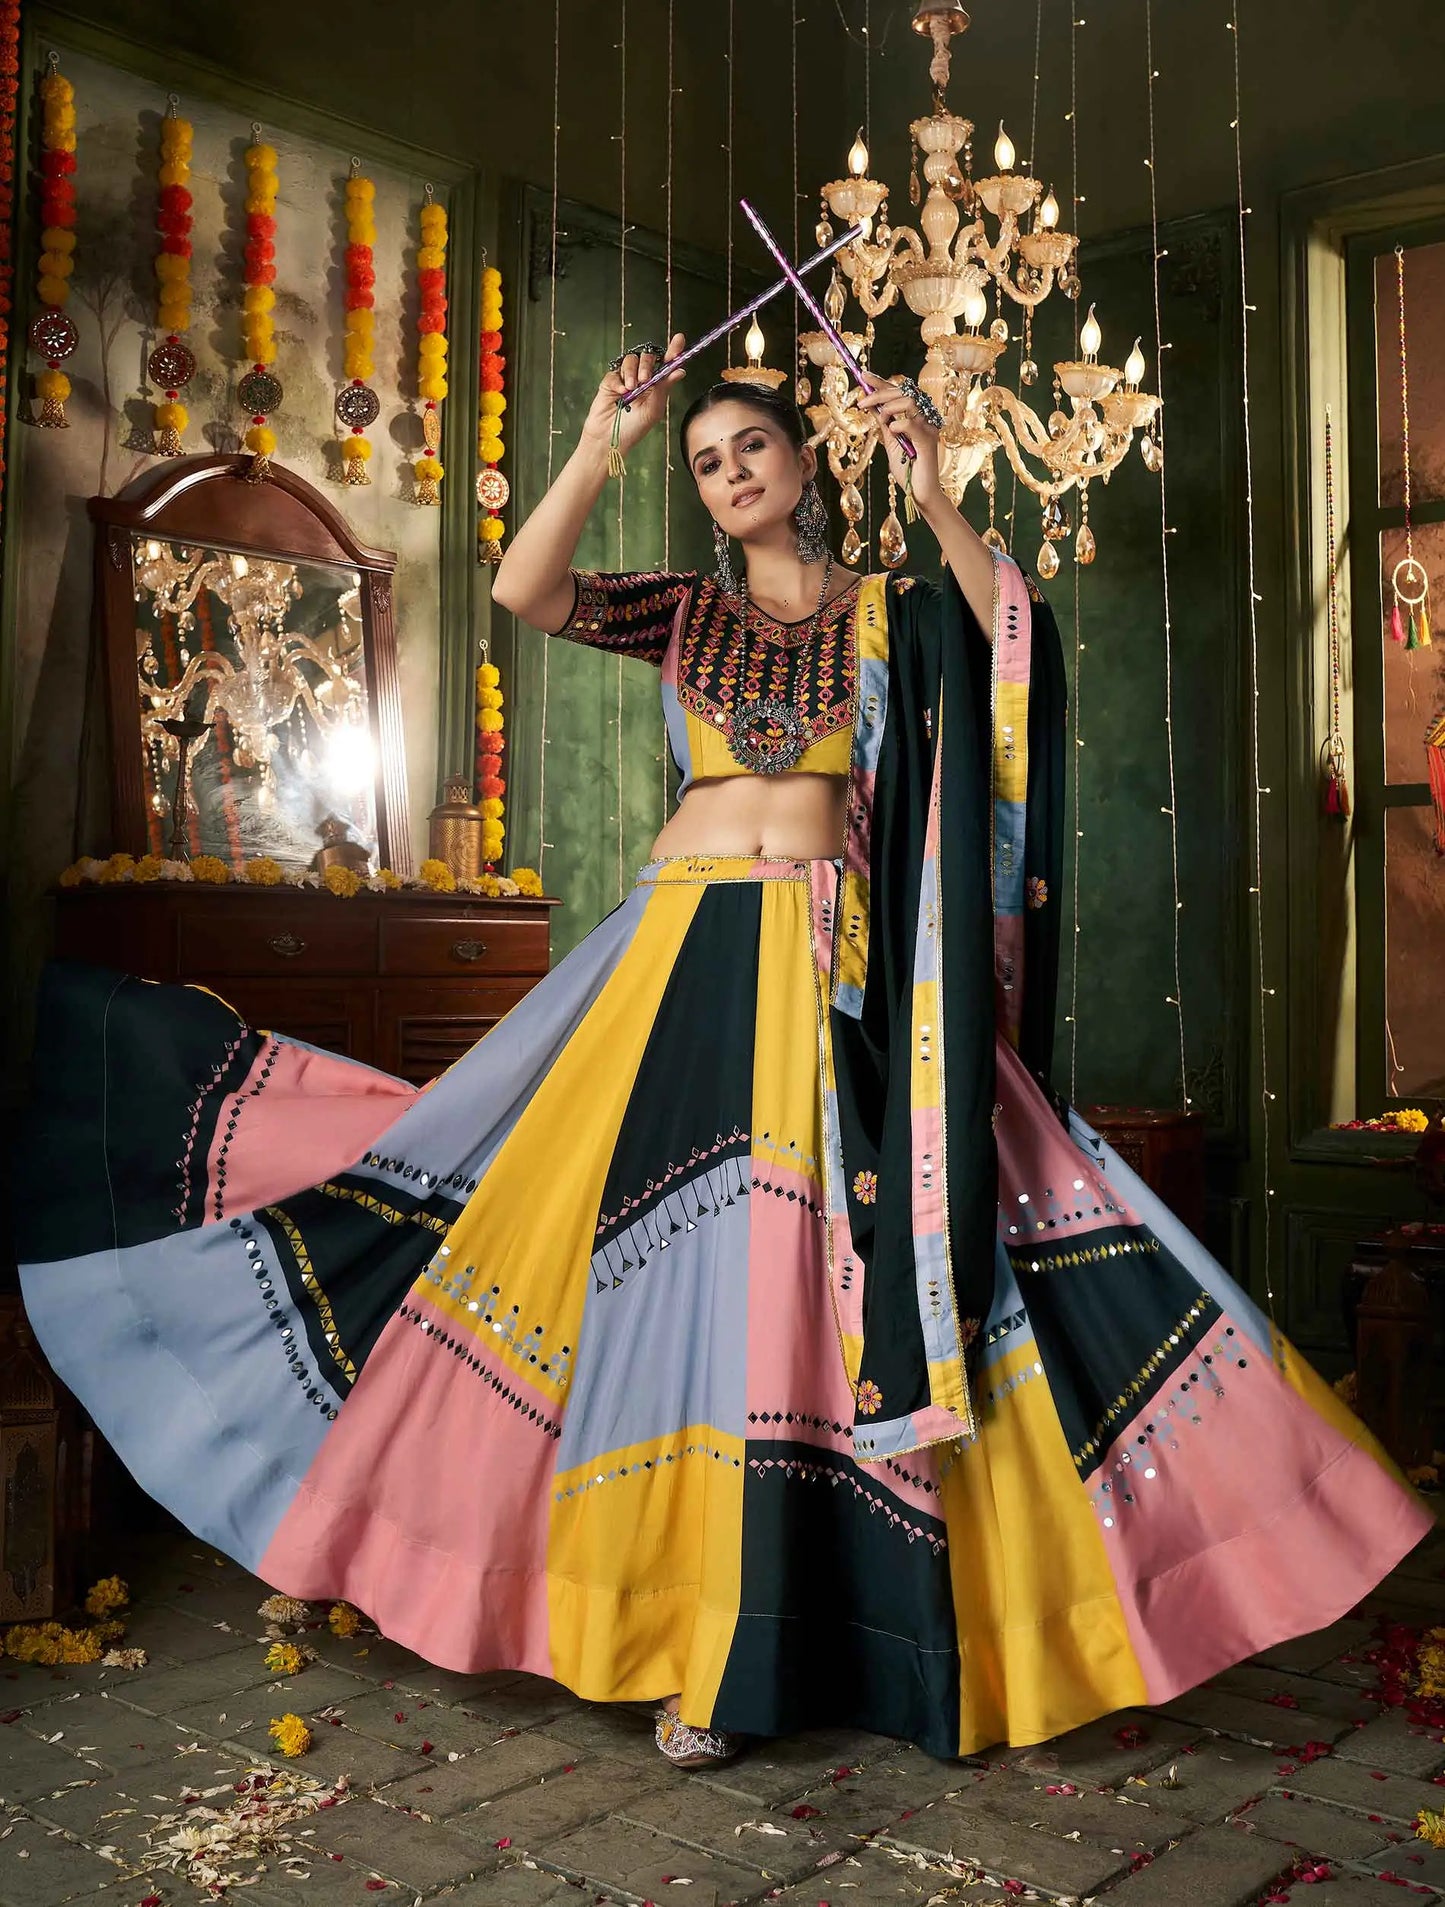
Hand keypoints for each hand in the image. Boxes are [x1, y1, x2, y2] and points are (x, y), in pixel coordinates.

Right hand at [580, 331, 686, 458]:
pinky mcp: (610, 382)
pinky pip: (615, 371)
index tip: (679, 338)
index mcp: (656, 386)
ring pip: (631, 360)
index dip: (673, 350)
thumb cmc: (634, 429)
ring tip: (630, 389)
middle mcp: (642, 379)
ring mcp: (625, 379)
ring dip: (632, 372)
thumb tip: (680, 370)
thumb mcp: (654, 409)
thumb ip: (664, 388)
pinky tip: (620, 392)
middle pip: (647, 357)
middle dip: (647, 365)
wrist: (610, 439)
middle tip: (644, 380)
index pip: (666, 364)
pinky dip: (618, 380)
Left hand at [854, 374, 943, 512]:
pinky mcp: (928, 442)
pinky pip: (914, 425)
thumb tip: (871, 404)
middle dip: (879, 394)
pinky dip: (899, 424)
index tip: (863, 375)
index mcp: (915, 416)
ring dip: (890, 407)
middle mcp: (924, 418)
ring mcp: (928, 428)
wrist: (920, 492)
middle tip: (862, 403)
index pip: (899, 391)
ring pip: (910, 402)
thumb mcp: (890, 441)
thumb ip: (884, 422)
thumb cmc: (907, 468)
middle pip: (904, 392)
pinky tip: (892, 431)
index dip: (881, 382)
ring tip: (882, 419)